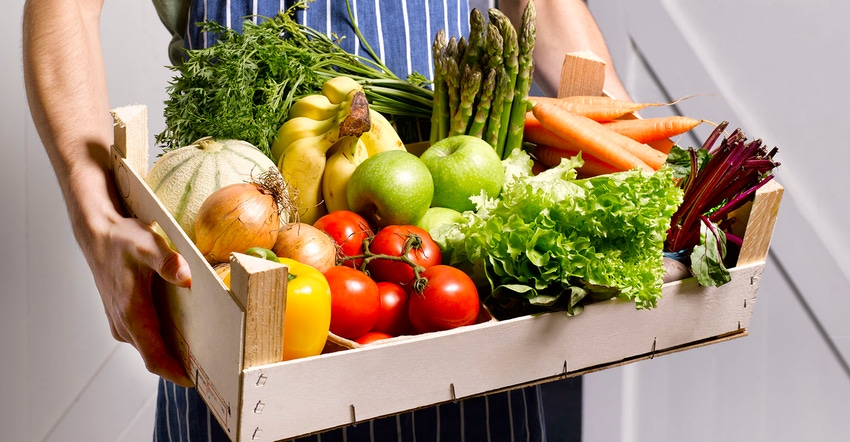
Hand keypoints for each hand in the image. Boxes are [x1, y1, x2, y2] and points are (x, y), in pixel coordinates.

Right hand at [86, 211, 193, 386]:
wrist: (97, 235)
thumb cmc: (122, 240)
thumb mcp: (147, 244)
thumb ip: (167, 261)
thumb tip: (185, 277)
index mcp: (132, 314)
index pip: (154, 357)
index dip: (174, 372)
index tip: (195, 381)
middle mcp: (125, 325)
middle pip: (155, 357)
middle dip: (181, 366)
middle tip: (213, 368)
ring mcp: (122, 323)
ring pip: (150, 347)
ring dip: (173, 353)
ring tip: (205, 353)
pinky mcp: (124, 317)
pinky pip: (146, 337)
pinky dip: (164, 340)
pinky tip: (186, 332)